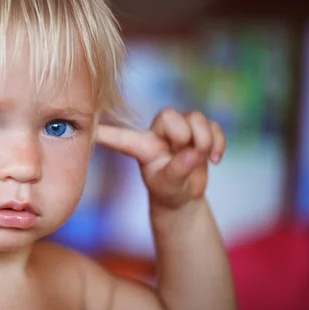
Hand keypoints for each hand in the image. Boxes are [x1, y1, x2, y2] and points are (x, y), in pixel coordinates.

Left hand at [96, 108, 225, 208]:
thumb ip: (177, 170)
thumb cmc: (169, 190)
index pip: (121, 137)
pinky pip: (212, 124)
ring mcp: (180, 131)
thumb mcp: (169, 186)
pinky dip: (218, 140)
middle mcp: (158, 134)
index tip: (90, 129)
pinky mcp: (199, 132)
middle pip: (169, 114)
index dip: (106, 133)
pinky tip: (215, 158)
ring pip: (194, 116)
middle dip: (183, 133)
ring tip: (203, 156)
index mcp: (141, 146)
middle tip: (187, 150)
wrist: (185, 194)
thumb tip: (192, 152)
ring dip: (204, 137)